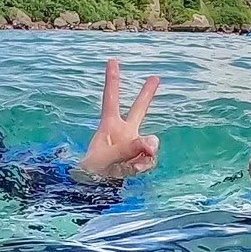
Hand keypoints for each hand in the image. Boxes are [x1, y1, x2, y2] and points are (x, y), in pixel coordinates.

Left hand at [76, 59, 160, 179]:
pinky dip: (143, 166)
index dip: (113, 80)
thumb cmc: (95, 172)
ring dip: (145, 152)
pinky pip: (150, 160)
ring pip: (150, 141)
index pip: (111, 99)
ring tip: (131, 163)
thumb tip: (152, 143)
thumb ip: (130, 148)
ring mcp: (134, 146)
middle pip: (138, 109)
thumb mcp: (108, 159)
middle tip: (155, 77)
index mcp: (109, 126)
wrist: (96, 190)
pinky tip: (132, 170)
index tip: (112, 61)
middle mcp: (123, 132)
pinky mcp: (141, 159)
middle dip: (147, 94)